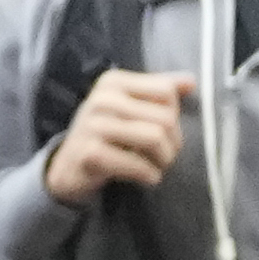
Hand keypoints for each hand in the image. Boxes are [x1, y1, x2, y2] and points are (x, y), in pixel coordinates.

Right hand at [43, 69, 187, 205]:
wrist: (68, 167)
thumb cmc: (104, 134)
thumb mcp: (128, 106)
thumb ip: (158, 91)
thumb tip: (191, 82)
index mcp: (113, 82)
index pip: (166, 91)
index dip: (174, 114)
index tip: (162, 129)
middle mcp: (101, 99)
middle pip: (165, 117)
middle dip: (173, 142)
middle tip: (164, 155)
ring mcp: (93, 126)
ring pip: (155, 138)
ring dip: (164, 159)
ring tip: (158, 166)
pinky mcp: (91, 153)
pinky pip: (138, 164)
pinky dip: (149, 175)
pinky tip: (146, 177)